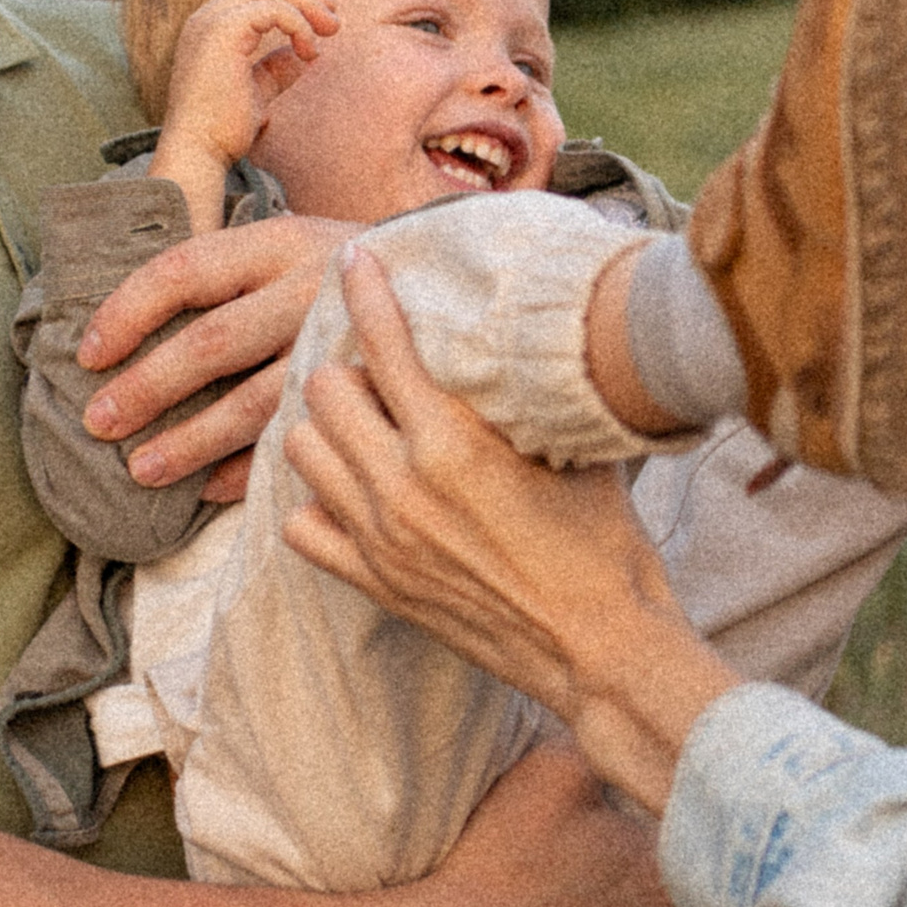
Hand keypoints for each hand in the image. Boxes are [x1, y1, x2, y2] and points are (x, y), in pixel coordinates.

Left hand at [79, 213, 359, 497]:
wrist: (458, 287)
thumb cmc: (345, 273)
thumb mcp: (291, 241)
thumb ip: (225, 265)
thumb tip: (127, 302)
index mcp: (279, 242)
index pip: (184, 271)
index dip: (127, 312)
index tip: (88, 353)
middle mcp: (310, 288)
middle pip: (211, 342)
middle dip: (147, 388)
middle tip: (99, 423)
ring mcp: (340, 346)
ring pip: (253, 402)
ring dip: (191, 441)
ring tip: (141, 469)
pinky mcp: (366, 395)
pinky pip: (296, 440)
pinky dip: (246, 470)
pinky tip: (207, 489)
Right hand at [153, 0, 339, 229]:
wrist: (200, 151)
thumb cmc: (223, 131)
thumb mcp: (257, 92)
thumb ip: (276, 70)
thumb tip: (303, 55)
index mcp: (210, 28)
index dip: (294, 0)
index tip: (324, 20)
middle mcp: (206, 17)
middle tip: (335, 21)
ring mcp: (211, 21)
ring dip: (308, 6)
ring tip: (331, 31)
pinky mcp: (223, 30)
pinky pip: (273, 10)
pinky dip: (299, 24)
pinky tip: (310, 53)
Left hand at [282, 247, 736, 810]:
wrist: (598, 647)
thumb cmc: (604, 545)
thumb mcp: (572, 450)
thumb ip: (529, 395)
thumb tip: (531, 334)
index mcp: (453, 442)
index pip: (384, 344)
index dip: (364, 292)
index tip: (354, 260)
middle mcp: (402, 485)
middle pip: (323, 392)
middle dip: (349, 371)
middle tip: (383, 375)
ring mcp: (380, 538)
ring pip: (301, 452)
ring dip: (327, 431)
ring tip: (366, 430)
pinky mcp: (374, 582)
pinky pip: (303, 527)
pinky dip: (318, 504)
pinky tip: (354, 495)